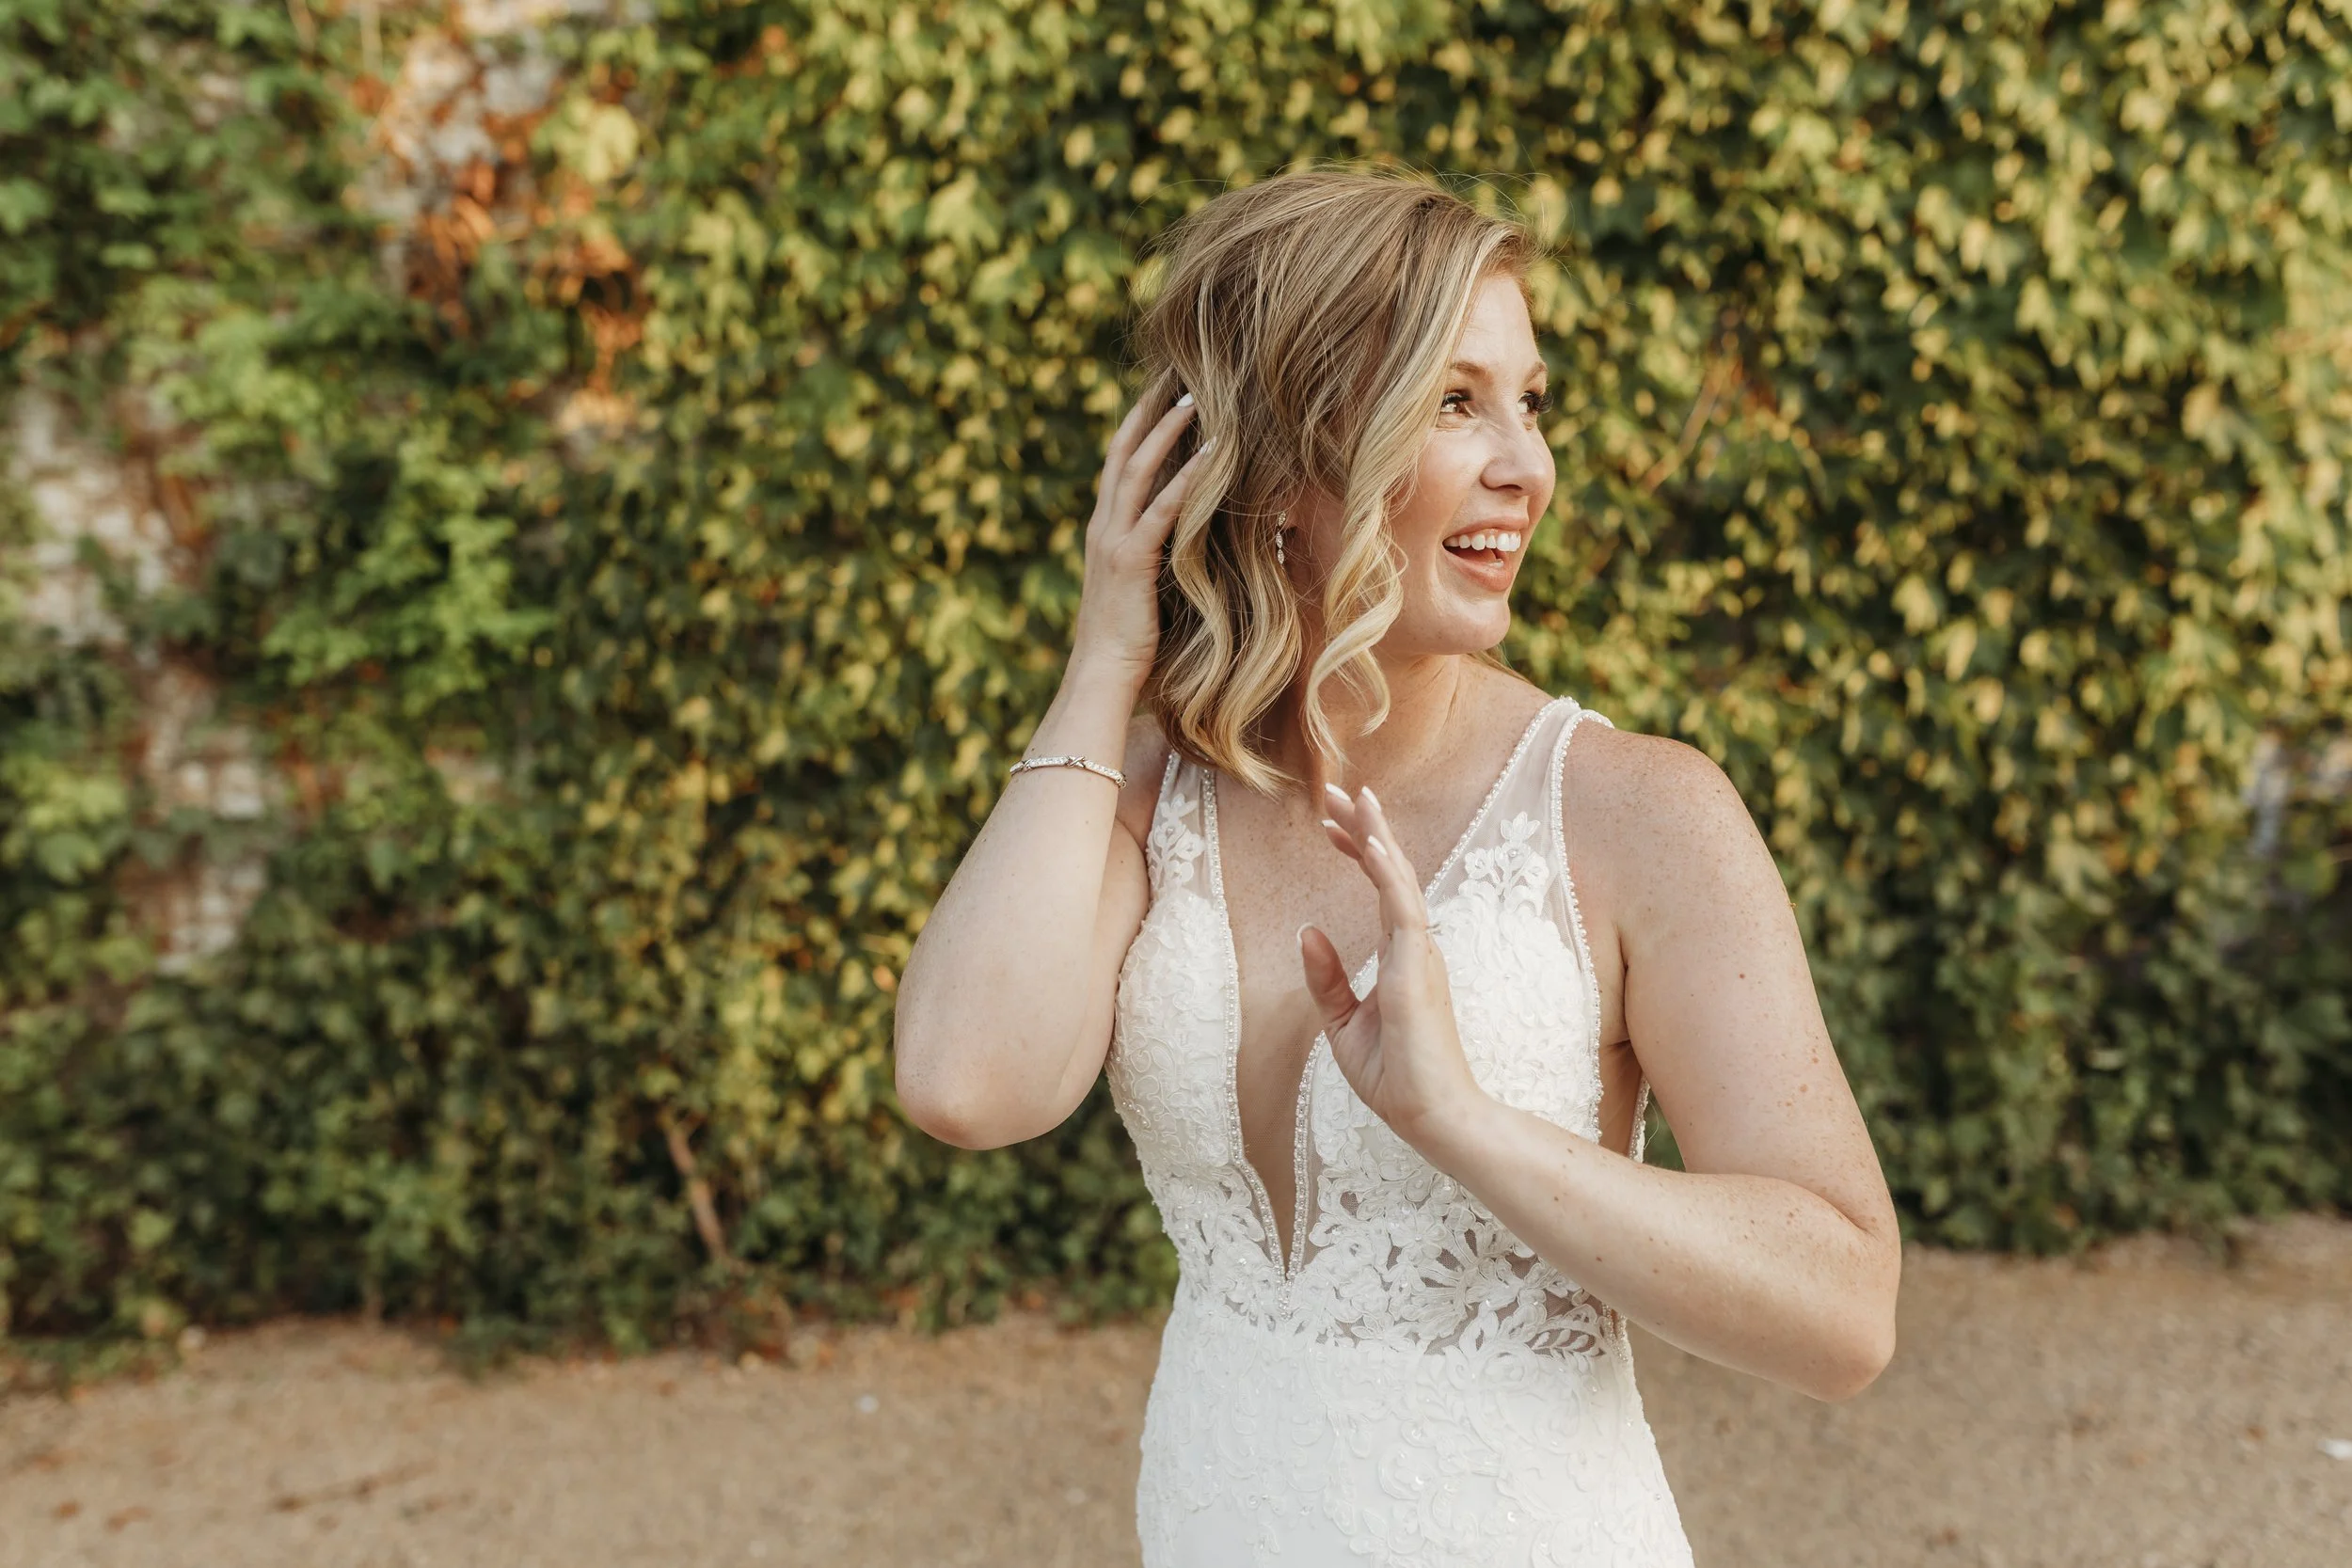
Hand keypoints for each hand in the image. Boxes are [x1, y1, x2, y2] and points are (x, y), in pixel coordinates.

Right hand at [1067, 386, 1212, 684]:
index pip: (1119, 465)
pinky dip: (1187, 478)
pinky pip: (1161, 510)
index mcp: (1104, 532)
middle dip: (1148, 410)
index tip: (1160, 392)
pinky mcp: (1130, 560)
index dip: (1137, 425)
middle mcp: (1103, 528)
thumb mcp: (1141, 589)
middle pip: (1123, 453)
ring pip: (1138, 470)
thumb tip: (1192, 540)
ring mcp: (1113, 541)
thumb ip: (1156, 558)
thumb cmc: (1127, 644)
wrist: (1100, 677)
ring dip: (1166, 430)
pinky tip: (1211, 453)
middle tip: (1174, 373)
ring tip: (1194, 397)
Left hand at [1299, 783, 1489, 1152]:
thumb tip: (1307, 930)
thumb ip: (1327, 977)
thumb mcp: (1342, 1023)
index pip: (1377, 888)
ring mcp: (1419, 952)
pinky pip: (1403, 906)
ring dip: (1375, 834)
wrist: (1428, 1115)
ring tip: (1354, 795)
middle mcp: (1414, 945)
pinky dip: (1387, 870)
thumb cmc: (1395, 1076)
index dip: (1354, 850)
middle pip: (1389, 870)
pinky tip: (1369, 840)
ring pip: (1399, 877)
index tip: (1328, 823)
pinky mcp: (1418, 964)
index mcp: (1400, 955)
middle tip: (1334, 789)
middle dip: (1362, 827)